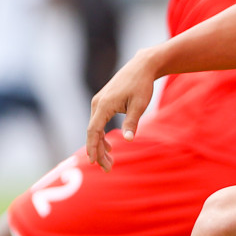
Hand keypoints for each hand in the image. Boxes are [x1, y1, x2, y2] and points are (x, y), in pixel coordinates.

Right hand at [85, 49, 160, 170]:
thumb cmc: (142, 85)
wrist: (142, 66)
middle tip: (108, 169)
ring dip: (101, 146)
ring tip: (109, 162)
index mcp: (104, 105)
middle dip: (98, 152)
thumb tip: (127, 140)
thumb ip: (132, 122)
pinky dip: (102, 136)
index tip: (94, 162)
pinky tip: (109, 147)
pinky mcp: (103, 102)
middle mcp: (97, 103)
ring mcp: (98, 102)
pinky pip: (98, 123)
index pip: (93, 131)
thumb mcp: (139, 105)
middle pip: (93, 133)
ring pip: (95, 129)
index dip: (92, 147)